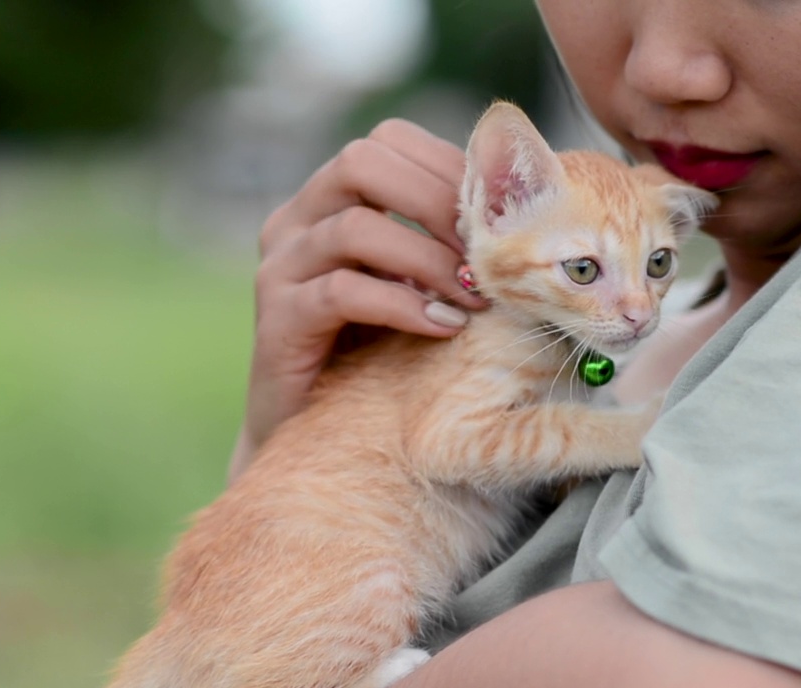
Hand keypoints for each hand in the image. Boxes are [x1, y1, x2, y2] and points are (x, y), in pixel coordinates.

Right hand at [231, 120, 486, 480]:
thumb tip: (523, 211)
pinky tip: (442, 328)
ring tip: (475, 296)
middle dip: (437, 201)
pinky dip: (403, 305)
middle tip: (488, 250)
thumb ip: (444, 242)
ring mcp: (281, 265)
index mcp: (330, 197)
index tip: (495, 215)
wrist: (316, 432)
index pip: (388, 141)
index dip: (447, 166)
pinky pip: (341, 292)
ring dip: (429, 260)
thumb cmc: (380, 351)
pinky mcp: (277, 317)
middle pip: (362, 161)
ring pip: (355, 227)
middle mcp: (297, 219)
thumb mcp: (415, 282)